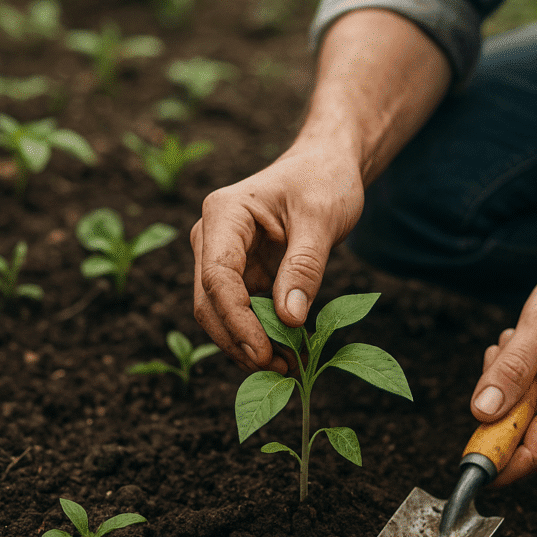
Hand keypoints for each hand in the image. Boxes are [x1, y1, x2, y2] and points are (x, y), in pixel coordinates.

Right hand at [191, 142, 363, 372]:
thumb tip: (288, 320)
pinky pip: (242, 313)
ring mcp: (224, 258)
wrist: (326, 167)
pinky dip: (260, 336)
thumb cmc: (324, 181)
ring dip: (248, 344)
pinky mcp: (241, 275)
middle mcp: (213, 238)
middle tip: (278, 369)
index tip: (264, 353)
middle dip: (239, 340)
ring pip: (221, 314)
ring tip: (287, 367)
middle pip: (209, 302)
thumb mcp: (322, 220)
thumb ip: (304, 267)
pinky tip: (286, 354)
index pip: (217, 277)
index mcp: (224, 215)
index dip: (237, 321)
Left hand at [470, 256, 536, 484]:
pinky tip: (524, 347)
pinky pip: (532, 398)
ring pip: (523, 413)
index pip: (535, 454)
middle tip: (501, 356)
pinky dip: (519, 376)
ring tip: (517, 343)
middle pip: (522, 433)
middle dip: (499, 402)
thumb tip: (482, 413)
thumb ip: (510, 372)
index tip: (466, 464)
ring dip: (508, 383)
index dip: (498, 464)